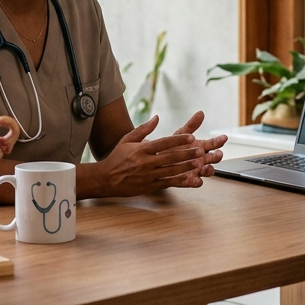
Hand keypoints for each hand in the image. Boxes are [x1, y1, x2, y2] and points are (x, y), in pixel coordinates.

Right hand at [93, 115, 207, 195]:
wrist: (105, 179)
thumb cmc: (117, 157)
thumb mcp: (127, 140)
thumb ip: (143, 129)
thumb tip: (157, 118)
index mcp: (141, 149)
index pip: (163, 143)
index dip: (178, 140)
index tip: (191, 137)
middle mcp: (145, 162)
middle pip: (170, 157)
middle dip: (187, 154)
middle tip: (200, 151)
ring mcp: (147, 175)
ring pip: (170, 171)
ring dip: (185, 167)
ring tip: (198, 163)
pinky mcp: (148, 186)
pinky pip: (165, 183)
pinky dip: (177, 181)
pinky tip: (188, 178)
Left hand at [169, 111, 225, 186]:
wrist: (156, 160)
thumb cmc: (170, 146)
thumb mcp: (181, 134)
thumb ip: (192, 125)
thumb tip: (201, 112)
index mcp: (201, 147)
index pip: (214, 144)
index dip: (219, 141)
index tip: (223, 137)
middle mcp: (201, 159)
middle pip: (214, 158)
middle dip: (217, 156)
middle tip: (218, 154)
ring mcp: (197, 170)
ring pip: (208, 171)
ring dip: (209, 169)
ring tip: (206, 167)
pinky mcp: (189, 180)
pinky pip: (196, 182)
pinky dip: (198, 182)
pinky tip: (197, 180)